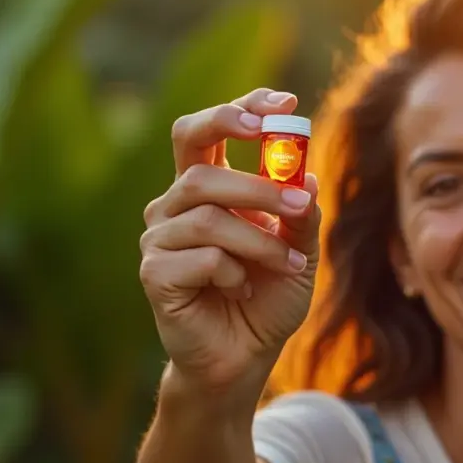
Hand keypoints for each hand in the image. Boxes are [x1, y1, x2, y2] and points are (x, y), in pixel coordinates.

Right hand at [139, 88, 320, 399]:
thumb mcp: (299, 254)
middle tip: (299, 201)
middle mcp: (175, 205)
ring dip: (258, 240)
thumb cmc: (267, 297)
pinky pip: (200, 257)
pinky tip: (241, 289)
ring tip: (286, 265)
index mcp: (207, 188)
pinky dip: (233, 272)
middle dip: (257, 181)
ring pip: (209, 216)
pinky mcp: (154, 273)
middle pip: (200, 166)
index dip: (242, 108)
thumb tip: (308, 178)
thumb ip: (302, 216)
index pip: (210, 129)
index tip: (285, 104)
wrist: (245, 358)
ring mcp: (160, 238)